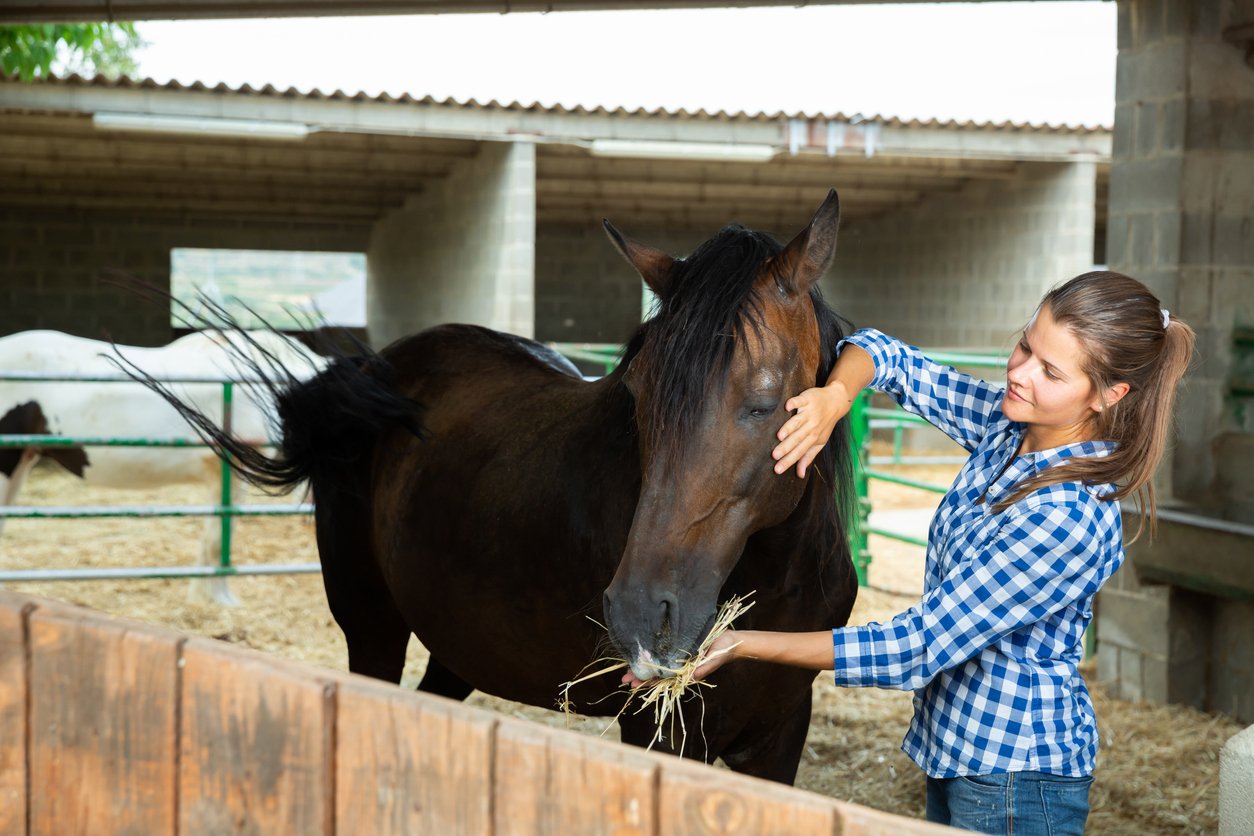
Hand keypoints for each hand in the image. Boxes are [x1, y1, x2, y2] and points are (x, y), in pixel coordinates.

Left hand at [619, 632, 741, 688]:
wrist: (731, 641)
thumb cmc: (722, 650)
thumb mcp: (713, 659)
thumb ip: (703, 668)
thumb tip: (691, 677)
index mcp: (686, 672)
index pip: (662, 679)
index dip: (647, 681)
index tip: (632, 683)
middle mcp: (681, 668)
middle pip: (657, 675)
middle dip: (641, 677)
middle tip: (623, 680)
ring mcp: (680, 660)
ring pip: (658, 668)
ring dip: (644, 670)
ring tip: (627, 673)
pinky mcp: (682, 650)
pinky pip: (665, 658)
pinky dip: (653, 659)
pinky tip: (644, 659)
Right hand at [772, 383, 852, 477]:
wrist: (836, 402)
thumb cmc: (825, 423)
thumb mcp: (819, 442)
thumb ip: (808, 457)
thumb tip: (799, 475)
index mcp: (813, 438)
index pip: (799, 452)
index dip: (788, 461)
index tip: (777, 470)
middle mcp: (811, 427)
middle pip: (797, 439)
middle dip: (786, 448)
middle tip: (774, 456)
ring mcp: (809, 413)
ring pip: (798, 422)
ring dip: (789, 428)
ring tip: (779, 436)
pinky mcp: (807, 399)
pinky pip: (799, 401)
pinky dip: (794, 403)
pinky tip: (787, 407)